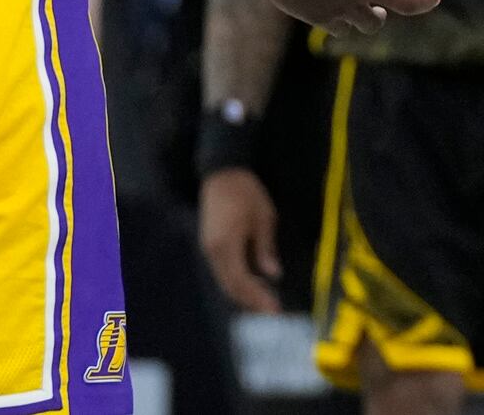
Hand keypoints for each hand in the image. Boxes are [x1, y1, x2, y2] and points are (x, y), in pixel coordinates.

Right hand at [198, 168, 282, 313]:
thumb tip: (274, 274)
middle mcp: (213, 251)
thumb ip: (265, 248)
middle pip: (230, 287)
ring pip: (224, 281)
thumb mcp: (263, 217)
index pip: (242, 281)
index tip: (275, 310)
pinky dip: (236, 283)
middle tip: (272, 311)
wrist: (222, 172)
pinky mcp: (208, 245)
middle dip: (251, 302)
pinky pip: (222, 272)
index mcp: (226, 245)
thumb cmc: (246, 192)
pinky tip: (252, 284)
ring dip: (243, 294)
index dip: (258, 298)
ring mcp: (208, 248)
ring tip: (265, 302)